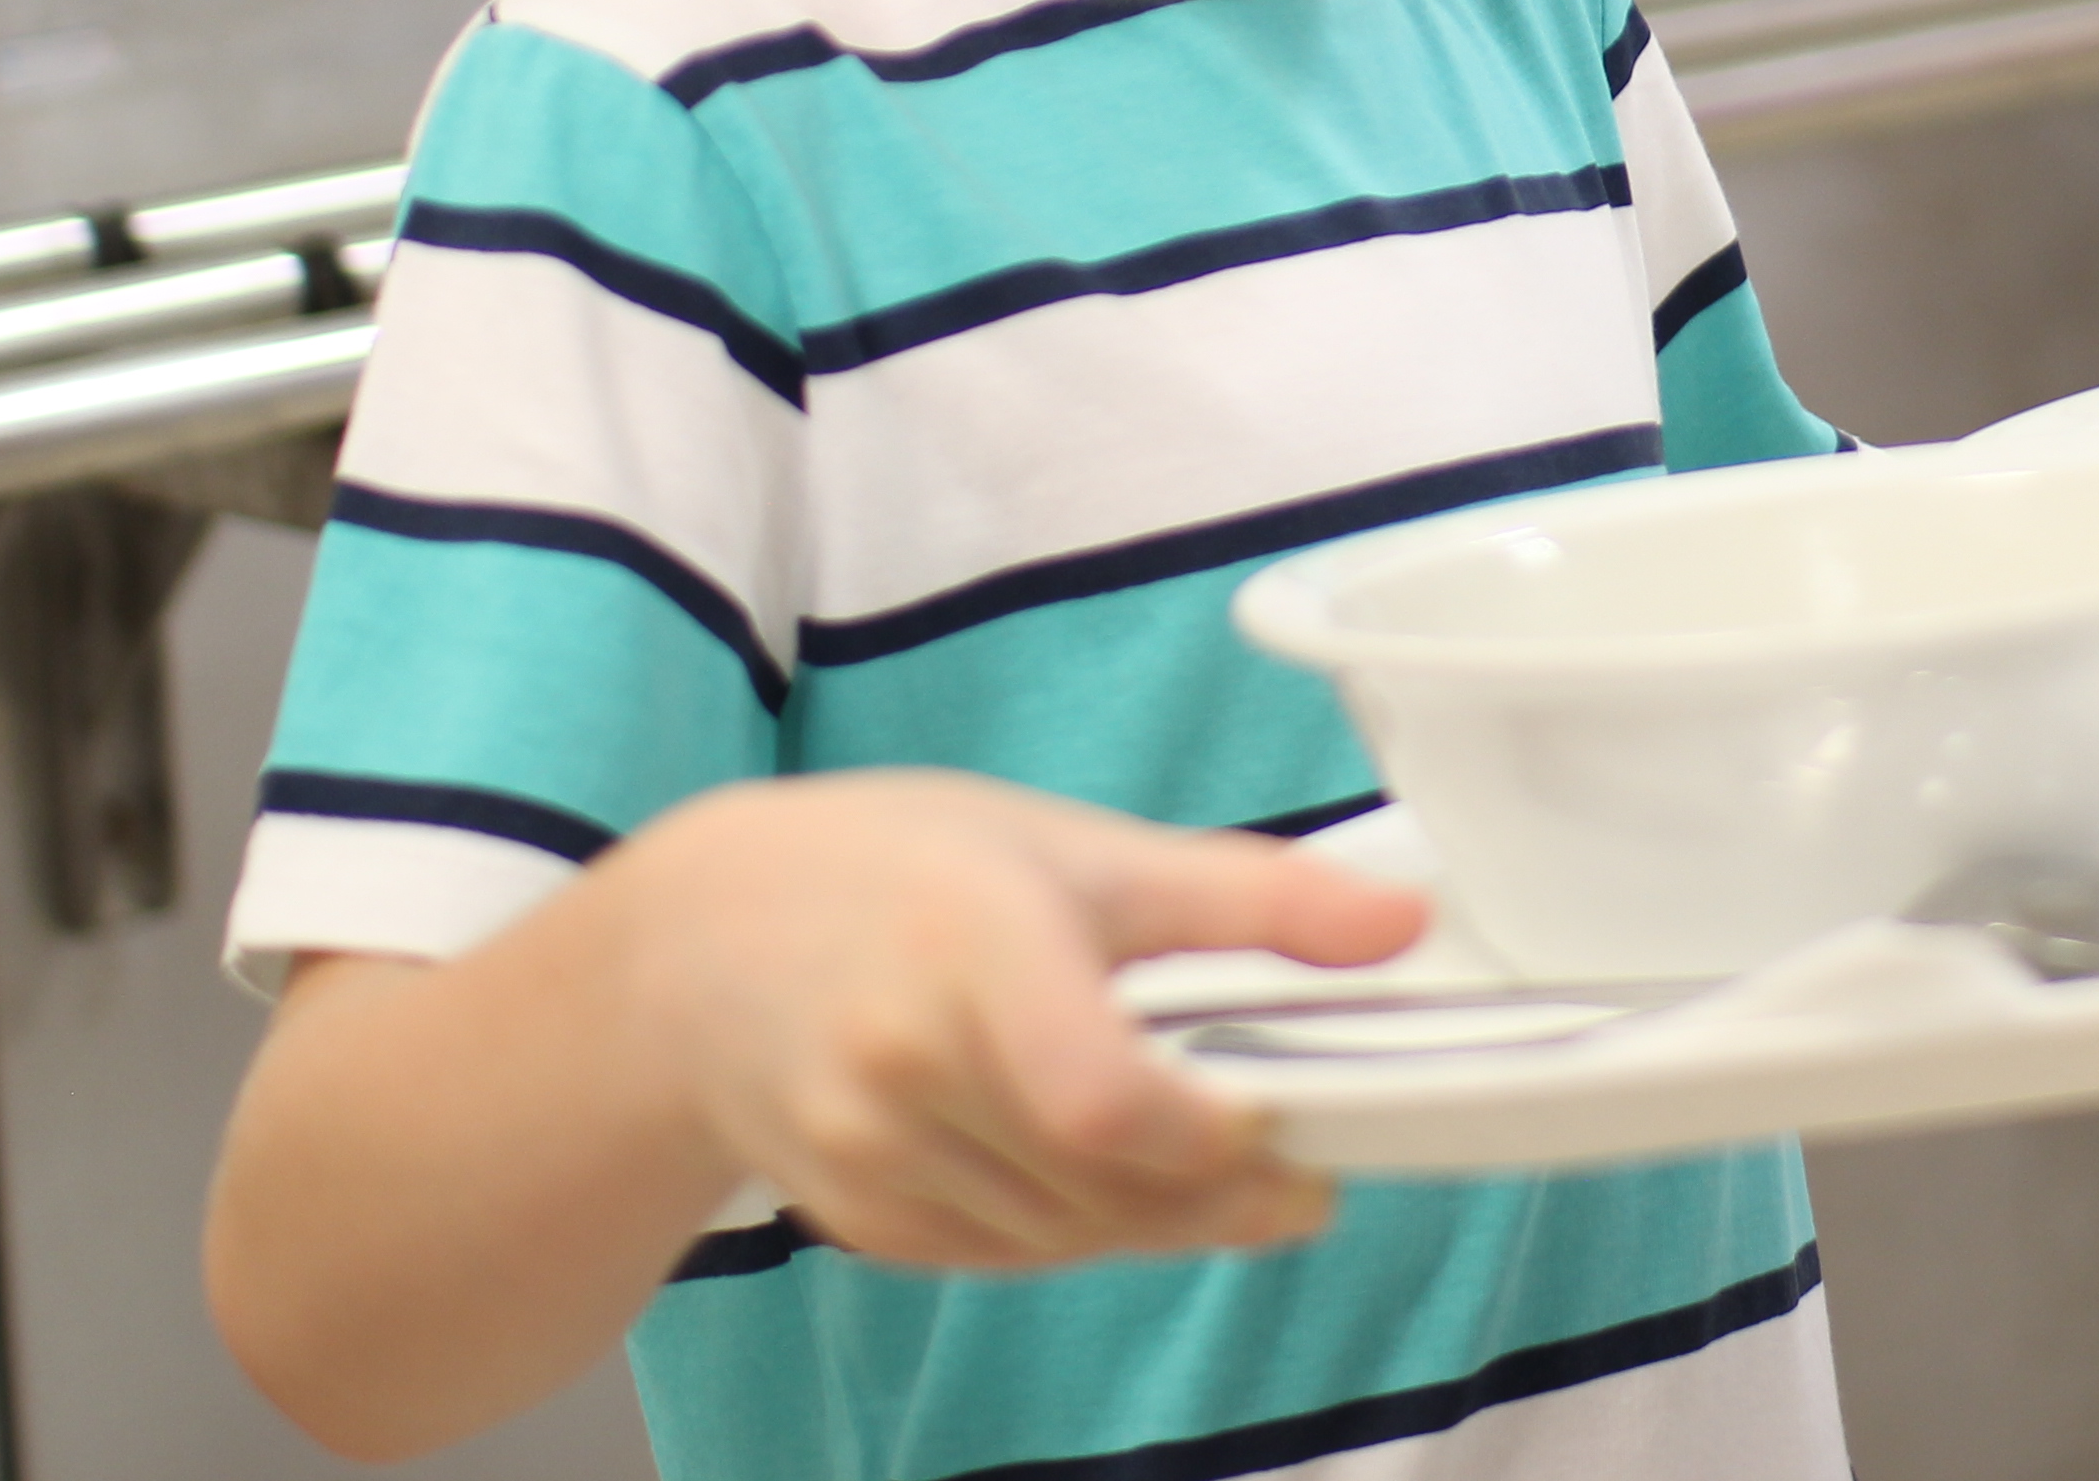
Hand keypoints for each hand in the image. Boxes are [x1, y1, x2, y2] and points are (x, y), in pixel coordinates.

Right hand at [607, 773, 1430, 1270]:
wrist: (691, 953)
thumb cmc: (897, 870)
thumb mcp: (1076, 845)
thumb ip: (1248, 896)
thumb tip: (1407, 923)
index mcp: (969, 944)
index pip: (1096, 1095)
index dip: (1207, 1135)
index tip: (1284, 1120)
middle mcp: (904, 1065)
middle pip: (1101, 1182)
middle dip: (1220, 1188)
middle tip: (1300, 1160)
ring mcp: (872, 1158)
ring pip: (1067, 1235)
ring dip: (1163, 1216)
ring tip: (1219, 1156)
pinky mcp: (864, 1222)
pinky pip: (1013, 1254)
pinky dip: (1085, 1226)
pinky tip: (1112, 1172)